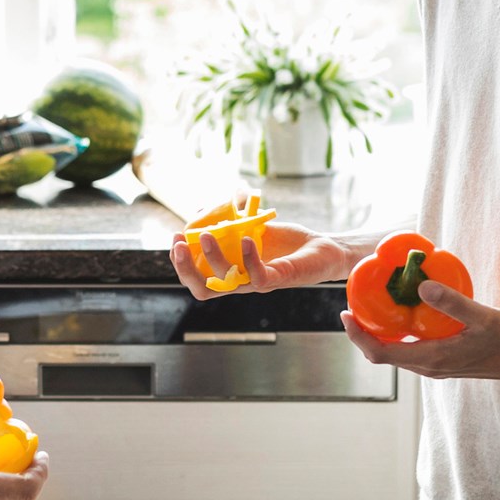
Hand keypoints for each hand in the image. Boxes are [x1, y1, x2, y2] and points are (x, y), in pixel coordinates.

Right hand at [169, 221, 354, 300]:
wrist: (325, 249)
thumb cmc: (288, 242)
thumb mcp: (252, 229)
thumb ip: (229, 225)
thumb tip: (202, 210)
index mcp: (231, 273)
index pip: (198, 278)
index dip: (182, 264)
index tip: (175, 239)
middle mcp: (241, 282)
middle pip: (203, 289)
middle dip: (184, 269)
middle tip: (177, 245)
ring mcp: (258, 282)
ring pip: (226, 283)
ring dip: (211, 259)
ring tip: (204, 235)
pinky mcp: (278, 279)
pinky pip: (257, 276)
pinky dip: (248, 258)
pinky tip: (245, 239)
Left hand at [339, 282, 499, 379]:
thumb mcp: (483, 317)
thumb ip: (453, 303)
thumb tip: (422, 285)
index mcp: (433, 359)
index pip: (381, 353)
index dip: (358, 335)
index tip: (344, 313)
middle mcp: (429, 367)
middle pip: (383, 353)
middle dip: (364, 331)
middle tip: (354, 303)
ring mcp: (436, 366)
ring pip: (397, 352)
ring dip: (380, 333)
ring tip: (373, 305)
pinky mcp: (444, 361)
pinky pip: (411, 349)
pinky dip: (399, 333)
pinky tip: (405, 312)